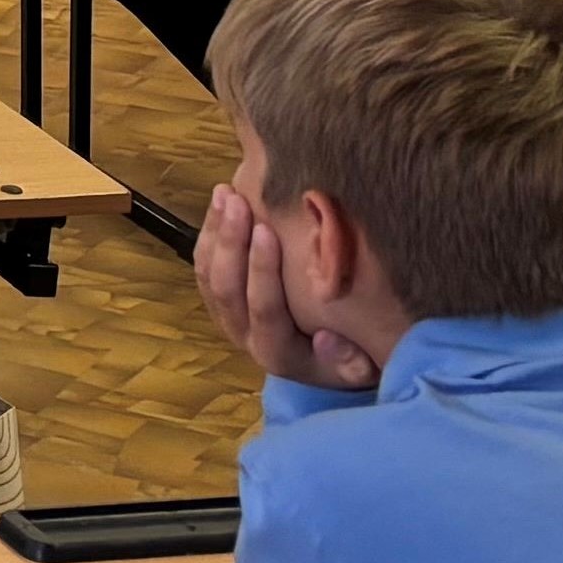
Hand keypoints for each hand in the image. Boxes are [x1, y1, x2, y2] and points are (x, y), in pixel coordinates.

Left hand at [193, 181, 379, 393]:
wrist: (324, 367)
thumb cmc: (348, 360)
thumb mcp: (359, 368)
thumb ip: (348, 358)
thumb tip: (325, 339)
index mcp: (279, 354)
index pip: (264, 309)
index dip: (261, 270)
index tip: (266, 230)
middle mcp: (245, 336)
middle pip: (227, 288)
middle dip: (230, 242)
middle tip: (238, 202)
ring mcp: (228, 318)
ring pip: (209, 275)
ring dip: (215, 232)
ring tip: (224, 194)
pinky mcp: (220, 302)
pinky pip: (203, 267)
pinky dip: (208, 233)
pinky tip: (218, 202)